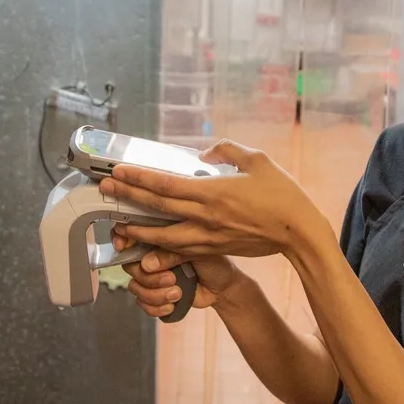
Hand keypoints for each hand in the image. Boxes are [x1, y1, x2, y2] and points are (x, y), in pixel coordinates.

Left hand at [97, 139, 330, 258]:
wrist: (298, 232)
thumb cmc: (282, 194)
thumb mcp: (257, 159)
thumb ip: (227, 151)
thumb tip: (204, 152)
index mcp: (213, 191)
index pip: (166, 184)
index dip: (139, 177)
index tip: (117, 171)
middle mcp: (206, 216)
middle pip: (157, 207)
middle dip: (128, 197)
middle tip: (104, 189)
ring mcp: (209, 236)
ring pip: (164, 236)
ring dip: (138, 230)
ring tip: (118, 224)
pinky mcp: (215, 249)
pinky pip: (182, 252)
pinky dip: (162, 253)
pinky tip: (146, 253)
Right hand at [112, 231, 246, 317]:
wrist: (224, 288)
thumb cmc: (214, 263)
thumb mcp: (196, 253)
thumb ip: (171, 254)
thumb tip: (147, 264)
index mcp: (160, 240)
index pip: (131, 235)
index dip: (121, 240)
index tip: (122, 247)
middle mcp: (152, 257)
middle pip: (130, 267)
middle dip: (150, 278)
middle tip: (172, 278)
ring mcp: (153, 277)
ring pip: (136, 288)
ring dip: (155, 294)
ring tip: (177, 293)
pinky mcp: (156, 296)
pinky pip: (143, 304)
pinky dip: (156, 308)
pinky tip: (172, 304)